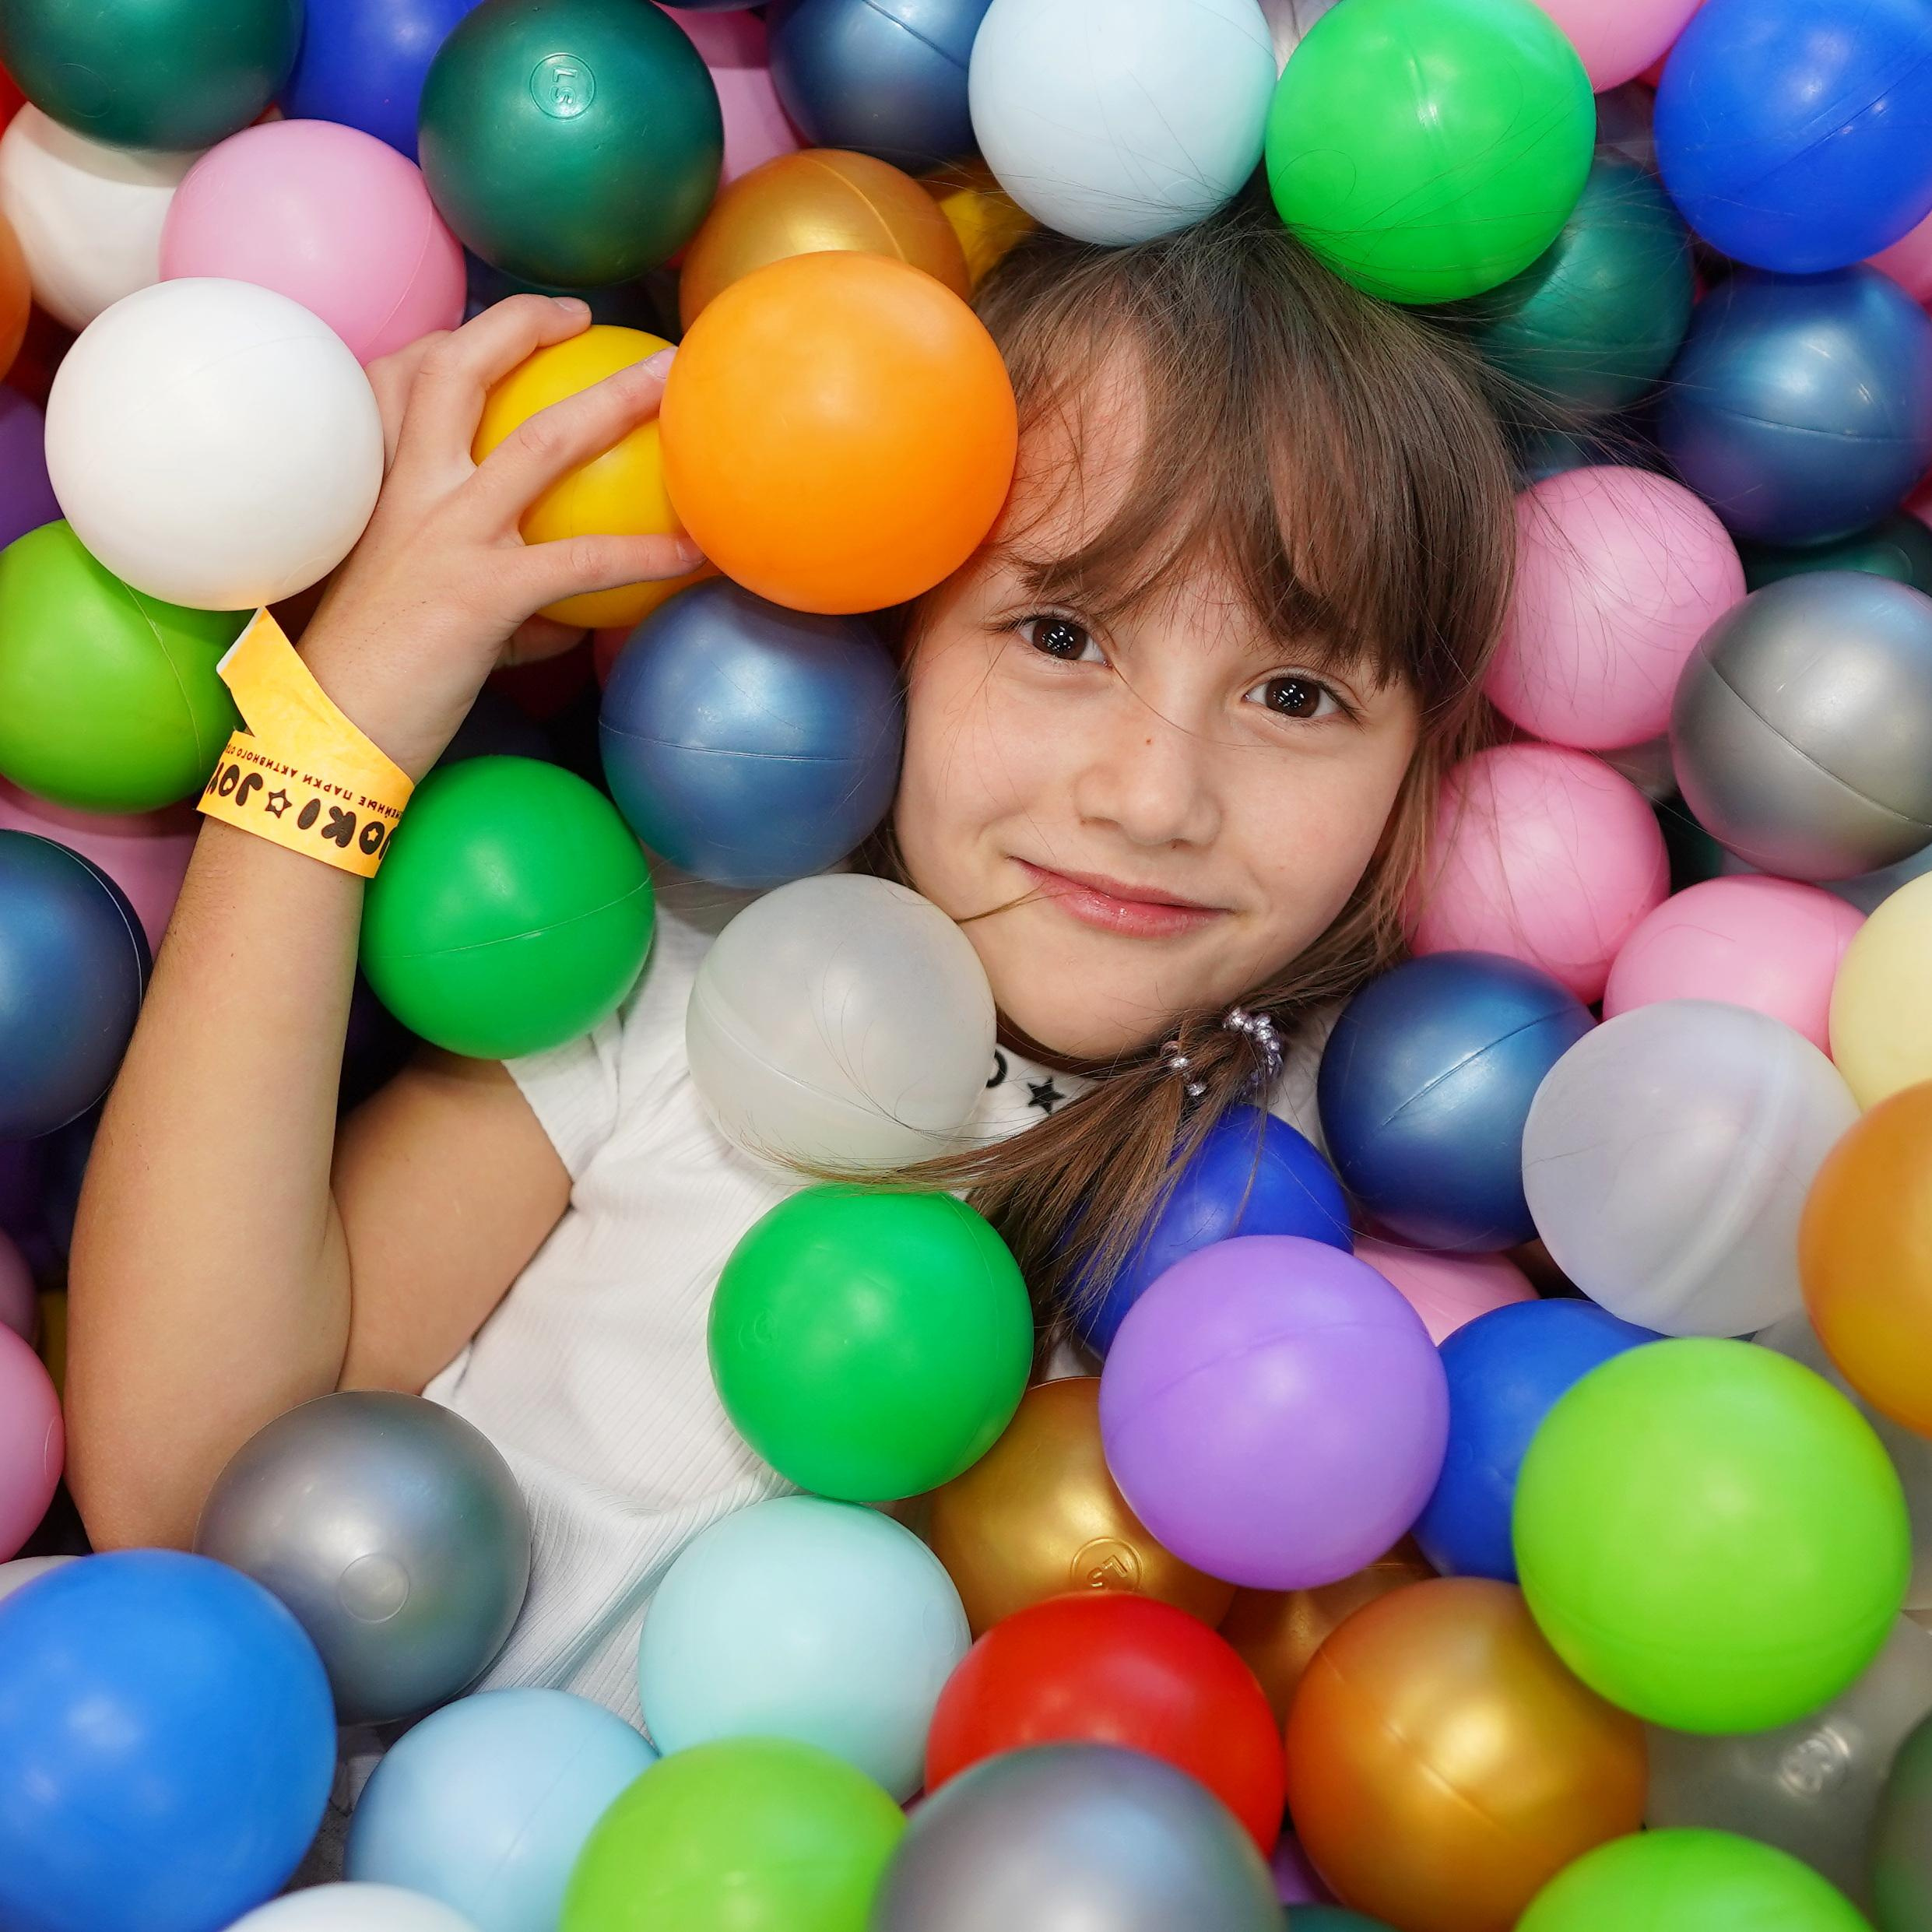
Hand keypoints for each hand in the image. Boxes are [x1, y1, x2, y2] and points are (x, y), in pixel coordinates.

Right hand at [296, 295, 702, 779]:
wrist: (323, 734)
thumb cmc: (366, 679)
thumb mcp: (414, 610)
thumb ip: (490, 595)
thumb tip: (569, 619)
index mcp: (373, 483)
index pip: (404, 373)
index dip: (460, 338)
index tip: (511, 328)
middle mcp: (405, 491)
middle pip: (461, 369)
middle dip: (525, 324)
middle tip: (586, 314)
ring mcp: (444, 535)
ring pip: (541, 443)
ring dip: (615, 404)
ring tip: (671, 385)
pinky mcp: (481, 594)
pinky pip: (583, 563)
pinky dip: (646, 557)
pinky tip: (693, 556)